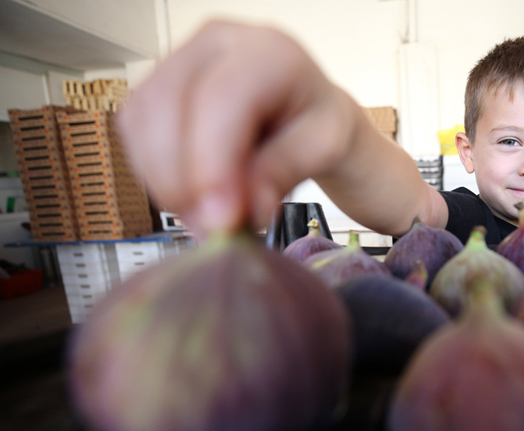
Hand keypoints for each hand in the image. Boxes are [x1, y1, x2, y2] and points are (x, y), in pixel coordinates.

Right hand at [118, 21, 355, 235]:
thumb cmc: (314, 120)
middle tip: (212, 228)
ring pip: (142, 122)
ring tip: (207, 217)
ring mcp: (178, 62)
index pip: (222, 98)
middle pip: (168, 106)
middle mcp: (215, 45)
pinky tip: (189, 195)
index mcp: (266, 51)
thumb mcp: (324, 147)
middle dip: (182, 181)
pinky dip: (155, 175)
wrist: (302, 109)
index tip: (221, 217)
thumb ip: (284, 173)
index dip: (212, 163)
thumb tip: (244, 209)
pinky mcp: (155, 89)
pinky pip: (134, 134)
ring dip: (165, 182)